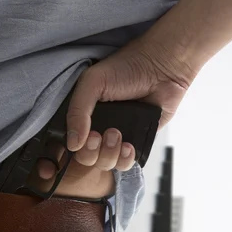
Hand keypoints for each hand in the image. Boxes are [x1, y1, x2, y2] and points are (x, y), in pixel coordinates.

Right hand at [65, 36, 193, 165]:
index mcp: (83, 114)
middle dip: (92, 152)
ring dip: (109, 155)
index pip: (70, 141)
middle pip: (86, 158)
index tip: (85, 138)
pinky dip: (125, 159)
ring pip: (105, 163)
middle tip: (100, 135)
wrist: (162, 68)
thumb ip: (77, 111)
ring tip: (117, 134)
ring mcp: (117, 137)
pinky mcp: (136, 143)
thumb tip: (73, 144)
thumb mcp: (92, 82)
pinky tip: (129, 146)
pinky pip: (126, 163)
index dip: (74, 147)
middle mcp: (98, 127)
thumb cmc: (127, 67)